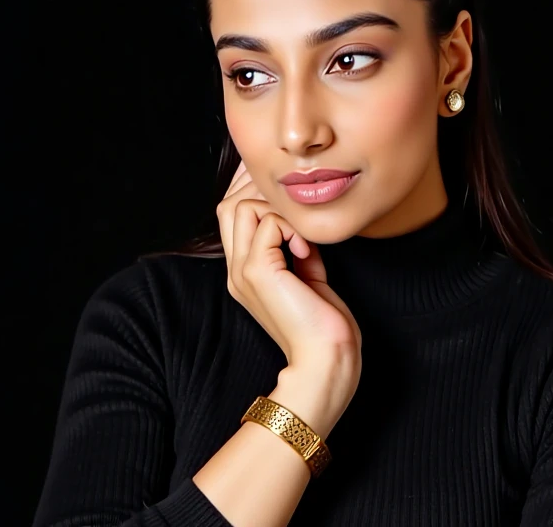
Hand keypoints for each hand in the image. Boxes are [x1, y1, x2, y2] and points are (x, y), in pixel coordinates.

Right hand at [217, 160, 361, 431]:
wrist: (324, 360)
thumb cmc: (323, 325)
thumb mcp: (309, 276)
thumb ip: (298, 249)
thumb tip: (303, 225)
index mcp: (244, 272)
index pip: (231, 214)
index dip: (255, 193)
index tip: (289, 195)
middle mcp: (235, 270)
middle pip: (228, 204)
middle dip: (263, 192)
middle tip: (297, 209)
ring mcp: (242, 270)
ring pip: (241, 206)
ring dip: (278, 209)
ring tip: (302, 237)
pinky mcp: (258, 271)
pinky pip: (268, 221)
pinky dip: (292, 227)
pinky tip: (308, 252)